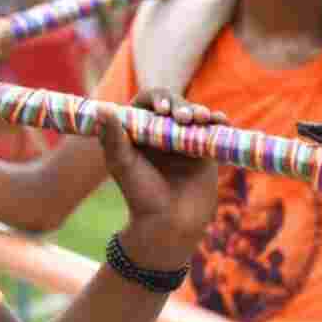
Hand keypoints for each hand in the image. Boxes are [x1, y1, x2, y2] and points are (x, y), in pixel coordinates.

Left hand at [100, 88, 225, 269]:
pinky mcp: (203, 150)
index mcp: (139, 132)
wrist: (170, 223)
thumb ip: (112, 138)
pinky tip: (219, 120)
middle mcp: (160, 133)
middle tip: (183, 118)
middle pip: (173, 105)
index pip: (147, 103)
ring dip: (199, 111)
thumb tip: (102, 109)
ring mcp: (183, 140)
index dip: (155, 99)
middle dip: (180, 106)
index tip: (161, 109)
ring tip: (202, 118)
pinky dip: (217, 121)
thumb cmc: (141, 195)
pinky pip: (212, 129)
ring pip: (194, 115)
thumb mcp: (122, 165)